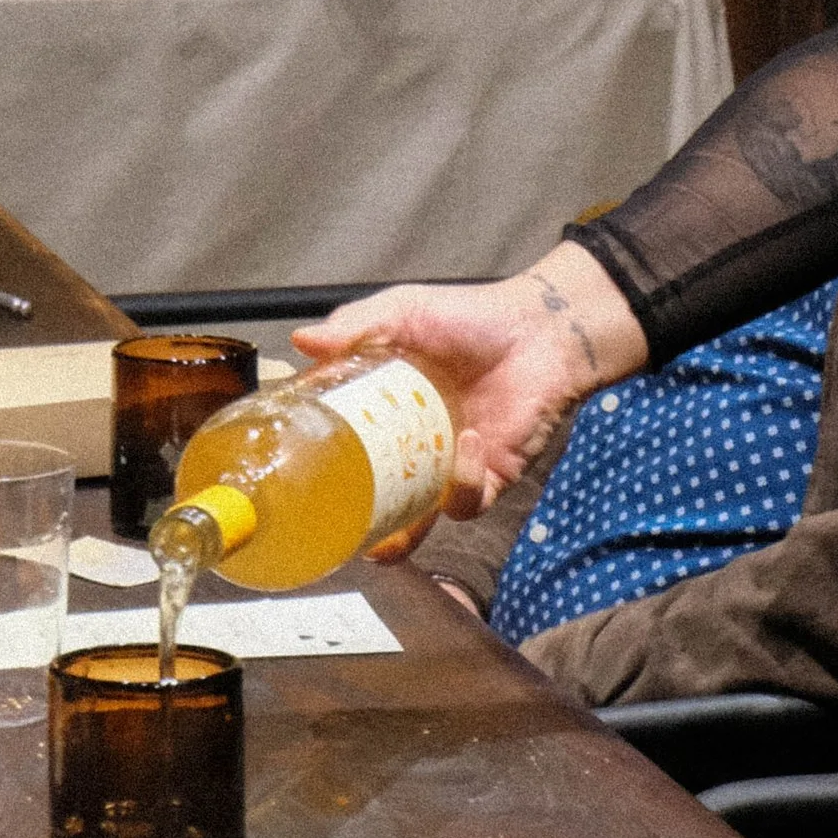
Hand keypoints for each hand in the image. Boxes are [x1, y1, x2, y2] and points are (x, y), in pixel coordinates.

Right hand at [296, 242, 645, 534]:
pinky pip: (466, 502)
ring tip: (408, 476)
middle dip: (354, 525)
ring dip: (406, 513)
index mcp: (383, 415)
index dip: (317, 469)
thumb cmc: (473, 319)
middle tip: (336, 524)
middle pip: (372, 502)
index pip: (340, 452)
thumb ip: (356, 327)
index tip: (295, 472)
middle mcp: (411, 448)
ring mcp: (448, 469)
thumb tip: (302, 341)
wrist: (542, 331)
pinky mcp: (488, 478)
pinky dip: (463, 480)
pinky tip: (470, 440)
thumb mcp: (404, 312)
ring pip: (416, 522)